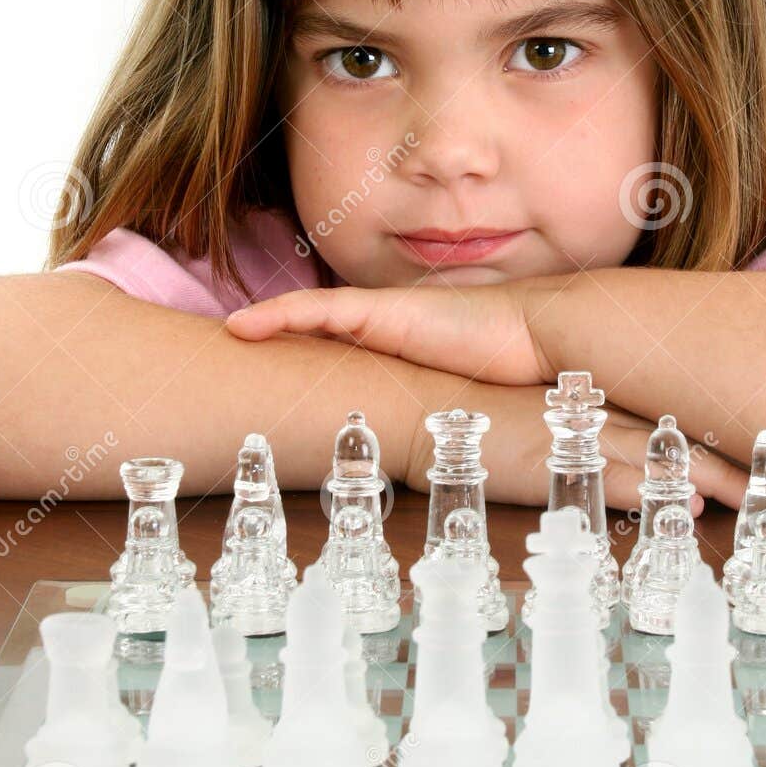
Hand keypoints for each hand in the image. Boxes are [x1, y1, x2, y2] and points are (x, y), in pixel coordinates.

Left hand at [226, 278, 551, 384]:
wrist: (537, 337)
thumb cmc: (511, 373)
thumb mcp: (464, 402)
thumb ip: (443, 416)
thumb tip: (444, 458)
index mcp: (406, 345)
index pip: (348, 343)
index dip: (311, 346)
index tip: (282, 369)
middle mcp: (388, 325)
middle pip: (320, 325)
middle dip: (281, 332)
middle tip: (240, 346)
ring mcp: (382, 313)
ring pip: (308, 313)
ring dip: (268, 321)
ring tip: (229, 332)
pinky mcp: (379, 309)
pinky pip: (314, 309)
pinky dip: (276, 314)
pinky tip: (241, 325)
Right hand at [405, 381, 748, 515]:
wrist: (430, 409)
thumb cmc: (476, 420)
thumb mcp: (534, 422)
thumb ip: (574, 438)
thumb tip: (613, 464)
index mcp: (591, 406)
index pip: (664, 423)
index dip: (709, 438)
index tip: (751, 451)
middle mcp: (594, 418)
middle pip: (675, 439)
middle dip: (725, 459)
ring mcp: (579, 441)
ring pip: (657, 460)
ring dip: (704, 478)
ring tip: (752, 495)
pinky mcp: (559, 464)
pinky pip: (614, 481)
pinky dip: (652, 494)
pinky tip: (684, 506)